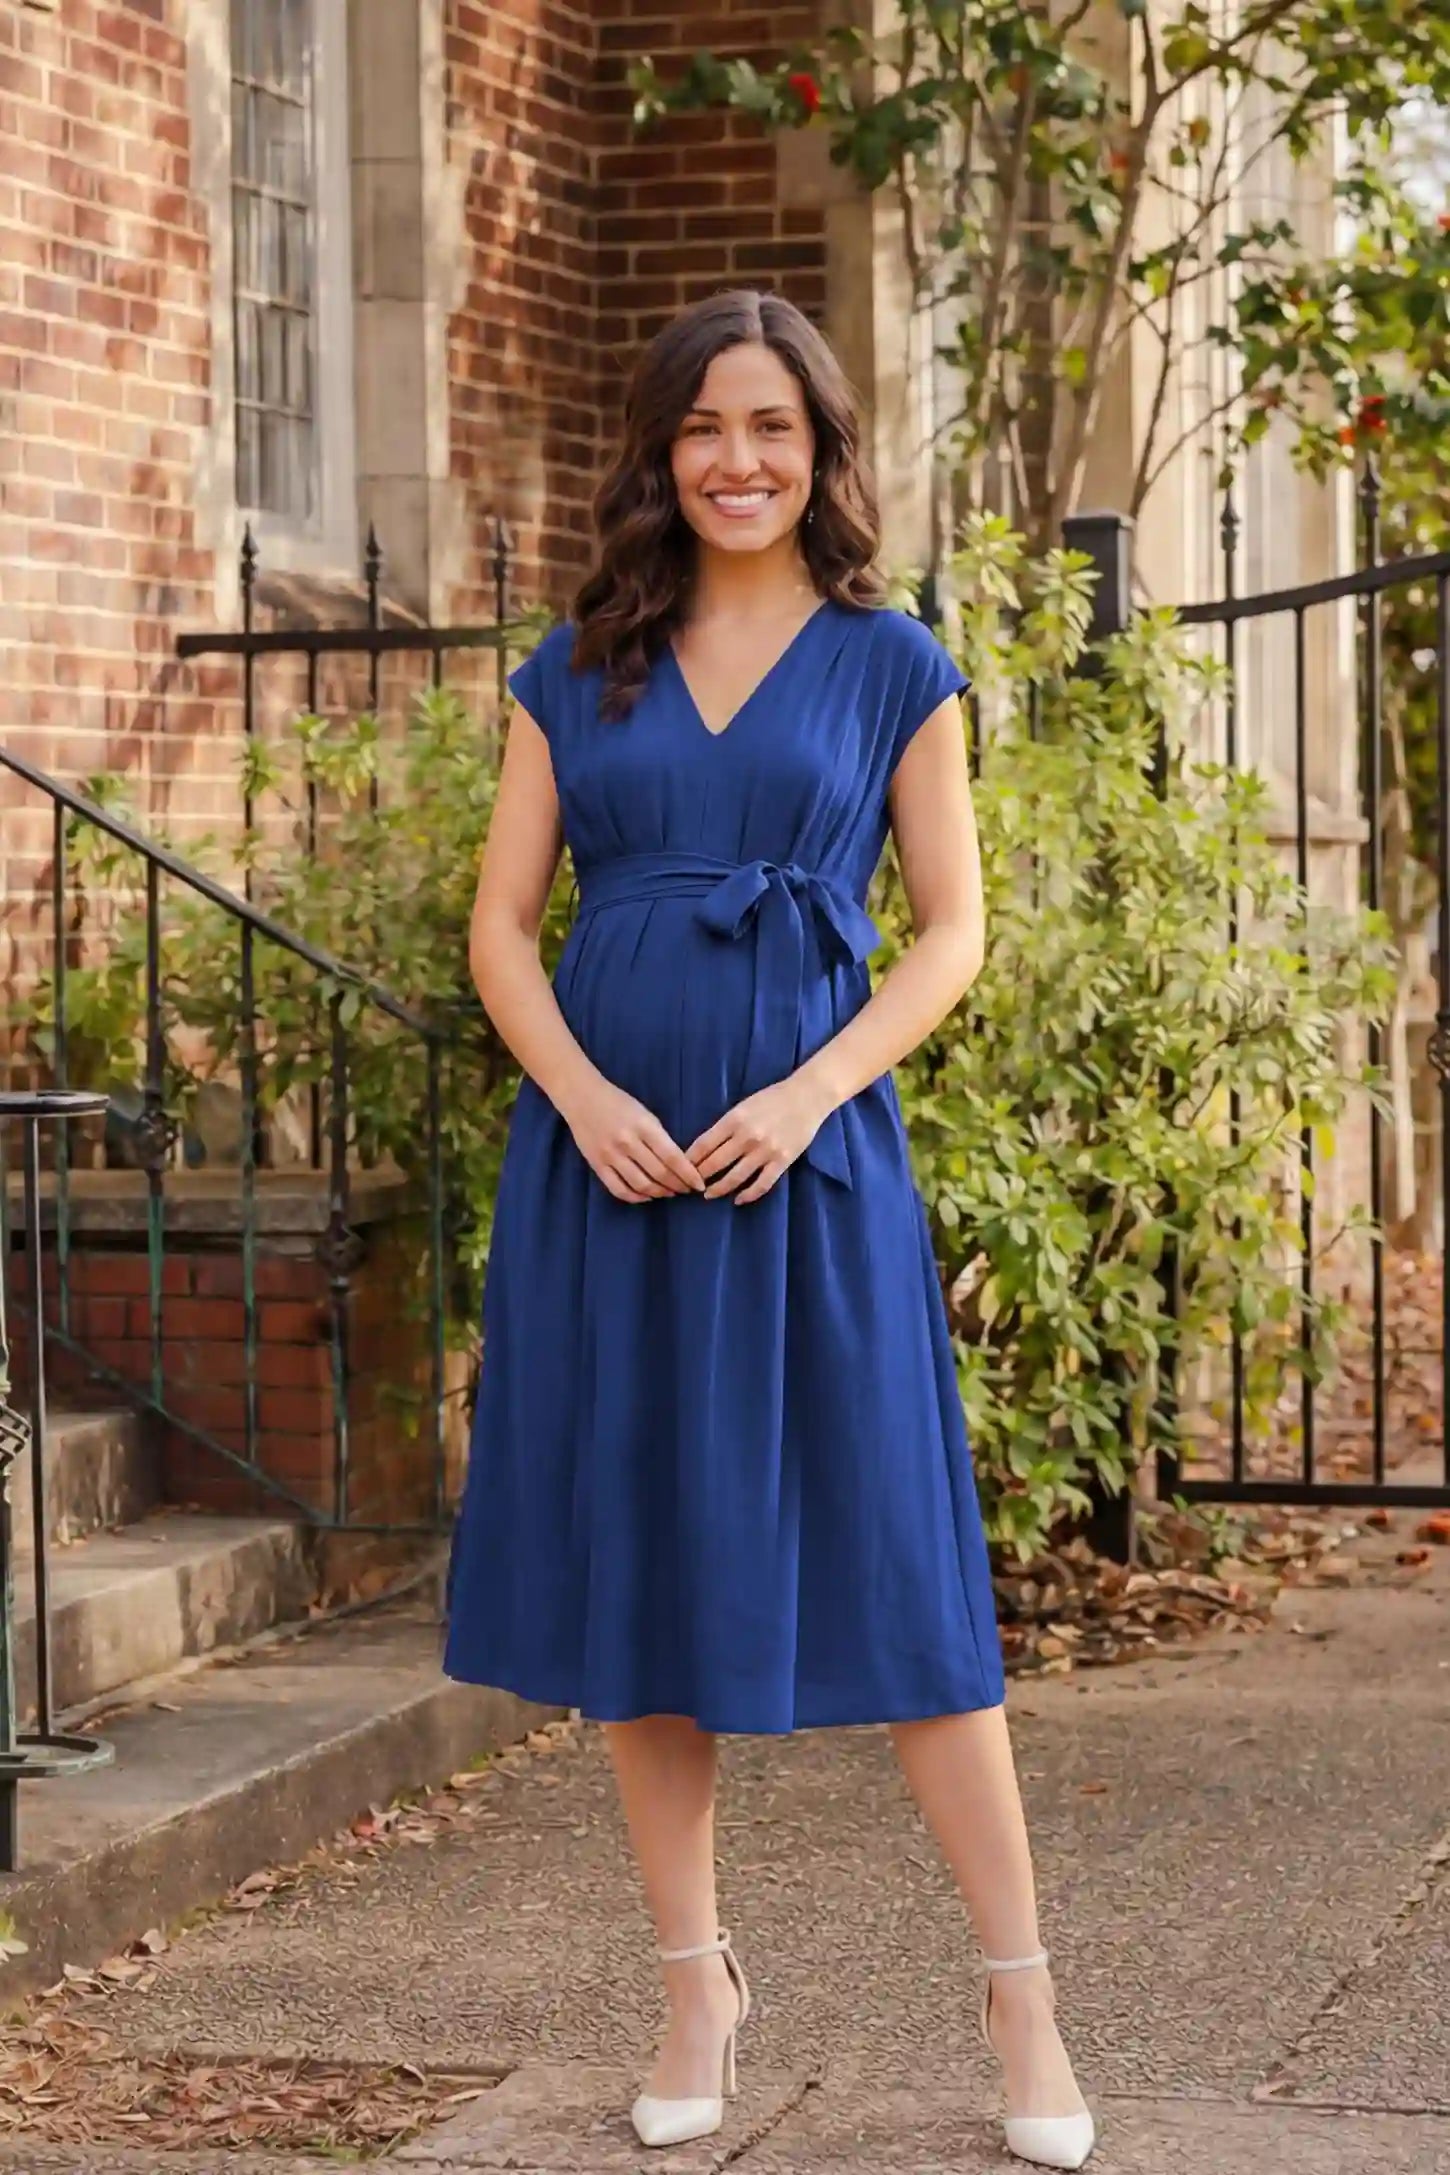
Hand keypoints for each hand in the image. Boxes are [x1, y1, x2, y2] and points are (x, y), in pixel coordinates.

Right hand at [561, 1075, 706, 1203]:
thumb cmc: (618, 1102)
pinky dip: (635, 1198)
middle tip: (687, 1190)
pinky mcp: (597, 1165)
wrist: (581, 1097)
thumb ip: (659, 1137)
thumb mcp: (645, 1113)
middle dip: (678, 1185)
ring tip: (669, 1193)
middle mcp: (628, 1142)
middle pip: (659, 1174)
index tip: (699, 1184)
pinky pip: (618, 1189)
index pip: (672, 1157)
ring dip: (659, 1193)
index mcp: (644, 1126)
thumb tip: (677, 1163)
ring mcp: (610, 1156)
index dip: (688, 1174)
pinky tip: (646, 1197)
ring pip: (641, 1185)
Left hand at [686, 1074, 834, 1204]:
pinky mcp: (782, 1161)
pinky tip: (738, 1200)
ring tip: (708, 1195)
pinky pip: (761, 1184)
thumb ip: (727, 1125)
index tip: (680, 1169)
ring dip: (718, 1189)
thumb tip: (706, 1147)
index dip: (689, 1160)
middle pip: (715, 1163)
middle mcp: (747, 1136)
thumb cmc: (773, 1098)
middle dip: (699, 1177)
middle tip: (689, 1186)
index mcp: (734, 1119)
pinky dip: (748, 1195)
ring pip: (735, 1178)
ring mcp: (765, 1151)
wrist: (807, 1097)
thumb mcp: (743, 1105)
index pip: (704, 1144)